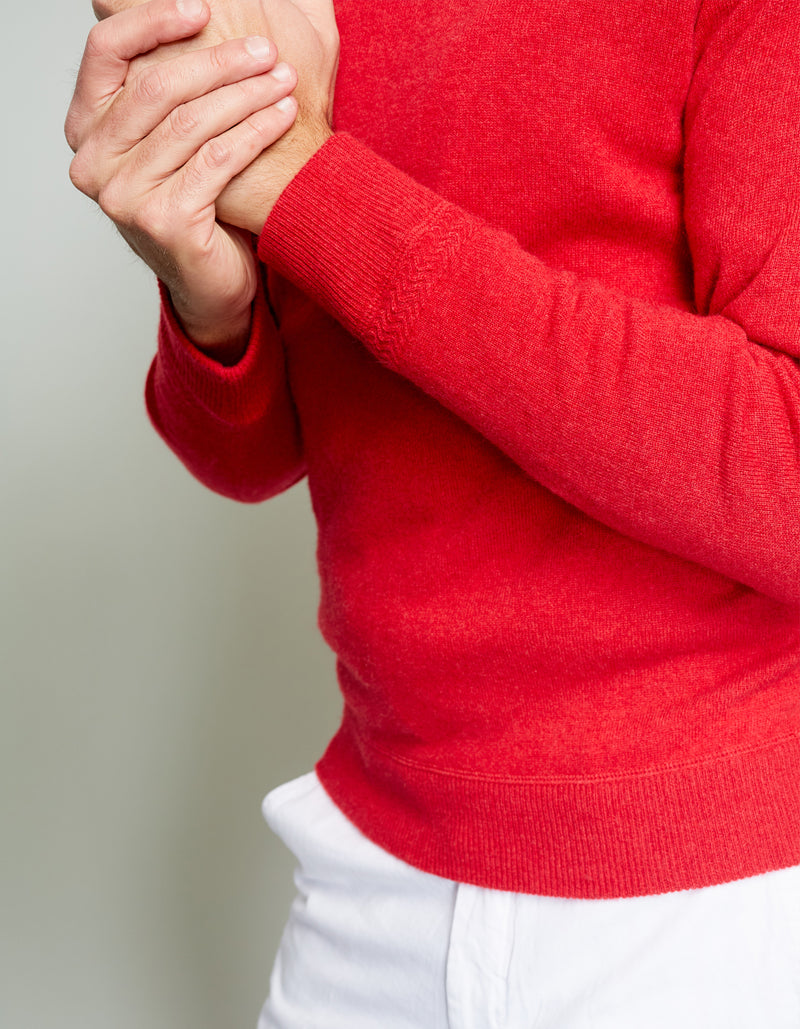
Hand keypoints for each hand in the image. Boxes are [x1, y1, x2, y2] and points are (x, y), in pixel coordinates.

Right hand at [94, 0, 339, 232]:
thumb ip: (169, 88)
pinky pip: (217, 159)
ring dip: (246, 95)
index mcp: (87, 128)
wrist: (212, 280)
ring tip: (284, 81)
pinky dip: (256, 132)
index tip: (202, 8)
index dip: (153, 21)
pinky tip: (282, 116)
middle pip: (157, 87)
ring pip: (192, 122)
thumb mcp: (174, 137)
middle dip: (219, 62)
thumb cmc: (198, 201)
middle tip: (266, 51)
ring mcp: (124, 195)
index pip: (106, 52)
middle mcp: (94, 161)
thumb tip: (191, 10)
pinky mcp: (164, 221)